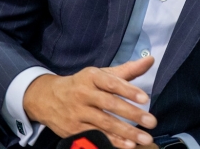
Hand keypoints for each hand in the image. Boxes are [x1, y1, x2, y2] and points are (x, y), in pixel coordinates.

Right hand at [23, 56, 157, 148]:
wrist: (47, 98)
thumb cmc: (82, 84)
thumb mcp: (101, 74)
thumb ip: (127, 70)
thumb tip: (150, 59)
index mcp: (91, 77)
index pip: (111, 83)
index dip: (128, 90)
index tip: (145, 98)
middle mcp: (83, 94)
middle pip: (109, 105)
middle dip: (132, 114)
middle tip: (152, 122)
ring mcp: (77, 113)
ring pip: (104, 123)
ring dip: (125, 132)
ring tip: (144, 138)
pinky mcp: (73, 130)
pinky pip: (95, 136)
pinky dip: (111, 141)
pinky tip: (127, 145)